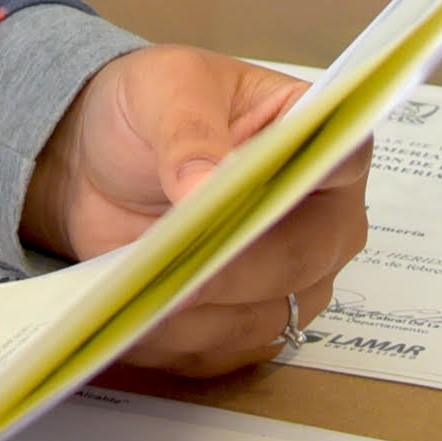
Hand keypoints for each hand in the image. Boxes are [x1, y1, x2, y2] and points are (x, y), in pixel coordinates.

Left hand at [19, 43, 371, 375]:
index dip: (308, 177)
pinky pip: (220, 351)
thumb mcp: (165, 88)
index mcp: (320, 139)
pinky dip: (174, 340)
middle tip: (175, 265)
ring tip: (137, 293)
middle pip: (301, 257)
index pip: (342, 158)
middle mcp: (323, 218)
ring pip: (261, 318)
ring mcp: (292, 281)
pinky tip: (131, 319)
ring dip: (196, 312)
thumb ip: (188, 132)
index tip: (248, 190)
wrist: (99, 160)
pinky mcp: (245, 323)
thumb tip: (204, 187)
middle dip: (233, 265)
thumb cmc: (151, 110)